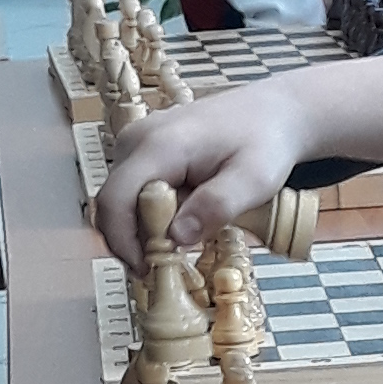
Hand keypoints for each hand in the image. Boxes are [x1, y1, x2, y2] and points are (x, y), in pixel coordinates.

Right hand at [91, 86, 310, 270]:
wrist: (271, 112)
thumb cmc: (265, 140)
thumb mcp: (254, 180)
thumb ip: (216, 206)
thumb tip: (177, 237)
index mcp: (159, 145)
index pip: (115, 200)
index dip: (124, 243)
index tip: (148, 271)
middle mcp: (137, 140)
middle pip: (112, 205)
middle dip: (132, 242)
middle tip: (166, 268)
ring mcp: (137, 144)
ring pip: (119, 202)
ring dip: (141, 231)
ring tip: (178, 246)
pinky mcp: (143, 152)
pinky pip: (131, 193)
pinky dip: (147, 217)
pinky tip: (179, 225)